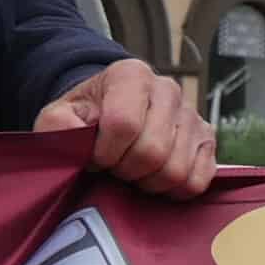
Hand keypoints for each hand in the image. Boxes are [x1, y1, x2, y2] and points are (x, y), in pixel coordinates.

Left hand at [39, 57, 216, 197]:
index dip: (104, 153)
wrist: (110, 116)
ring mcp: (192, 115)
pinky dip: (174, 190)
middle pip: (153, 151)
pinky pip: (198, 180)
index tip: (94, 157)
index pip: (124, 124)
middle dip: (126, 170)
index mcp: (131, 75)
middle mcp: (168, 89)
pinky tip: (154, 178)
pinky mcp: (207, 139)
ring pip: (176, 170)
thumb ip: (57, 125)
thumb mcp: (59, 116)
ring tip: (132, 171)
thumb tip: (75, 138)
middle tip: (113, 167)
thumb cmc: (86, 118)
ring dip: (148, 182)